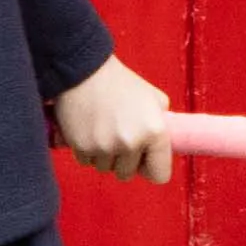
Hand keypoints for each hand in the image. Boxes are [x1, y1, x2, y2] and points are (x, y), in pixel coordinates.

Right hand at [52, 55, 174, 185]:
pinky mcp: (82, 147)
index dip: (151, 167)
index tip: (144, 159)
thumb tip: (163, 147)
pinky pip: (87, 161)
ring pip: (106, 168)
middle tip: (118, 136)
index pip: (159, 175)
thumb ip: (163, 125)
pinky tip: (89, 130)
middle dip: (124, 160)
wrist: (85, 70)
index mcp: (155, 132)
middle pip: (128, 174)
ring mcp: (105, 147)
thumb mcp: (154, 99)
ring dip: (105, 155)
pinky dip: (87, 150)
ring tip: (102, 129)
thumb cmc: (120, 83)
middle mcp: (131, 143)